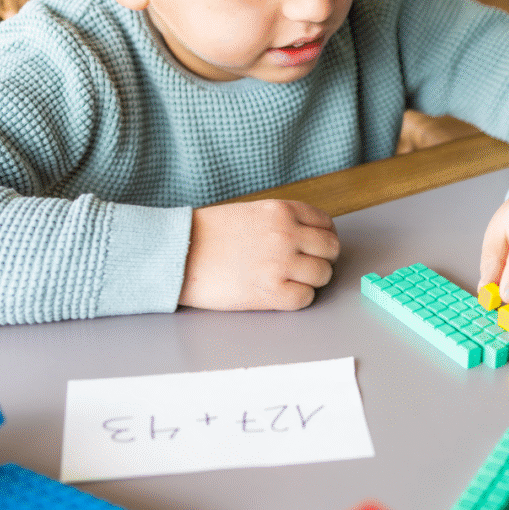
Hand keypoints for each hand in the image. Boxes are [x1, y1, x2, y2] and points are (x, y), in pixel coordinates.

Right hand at [178, 199, 340, 310]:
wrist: (177, 254)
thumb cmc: (208, 234)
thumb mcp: (251, 213)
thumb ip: (282, 221)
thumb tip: (309, 238)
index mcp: (282, 210)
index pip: (326, 224)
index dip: (323, 238)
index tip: (315, 248)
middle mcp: (287, 233)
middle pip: (331, 250)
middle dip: (322, 260)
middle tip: (306, 267)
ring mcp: (281, 263)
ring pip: (323, 275)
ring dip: (311, 281)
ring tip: (290, 281)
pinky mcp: (271, 291)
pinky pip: (305, 298)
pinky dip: (298, 298)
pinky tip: (280, 294)